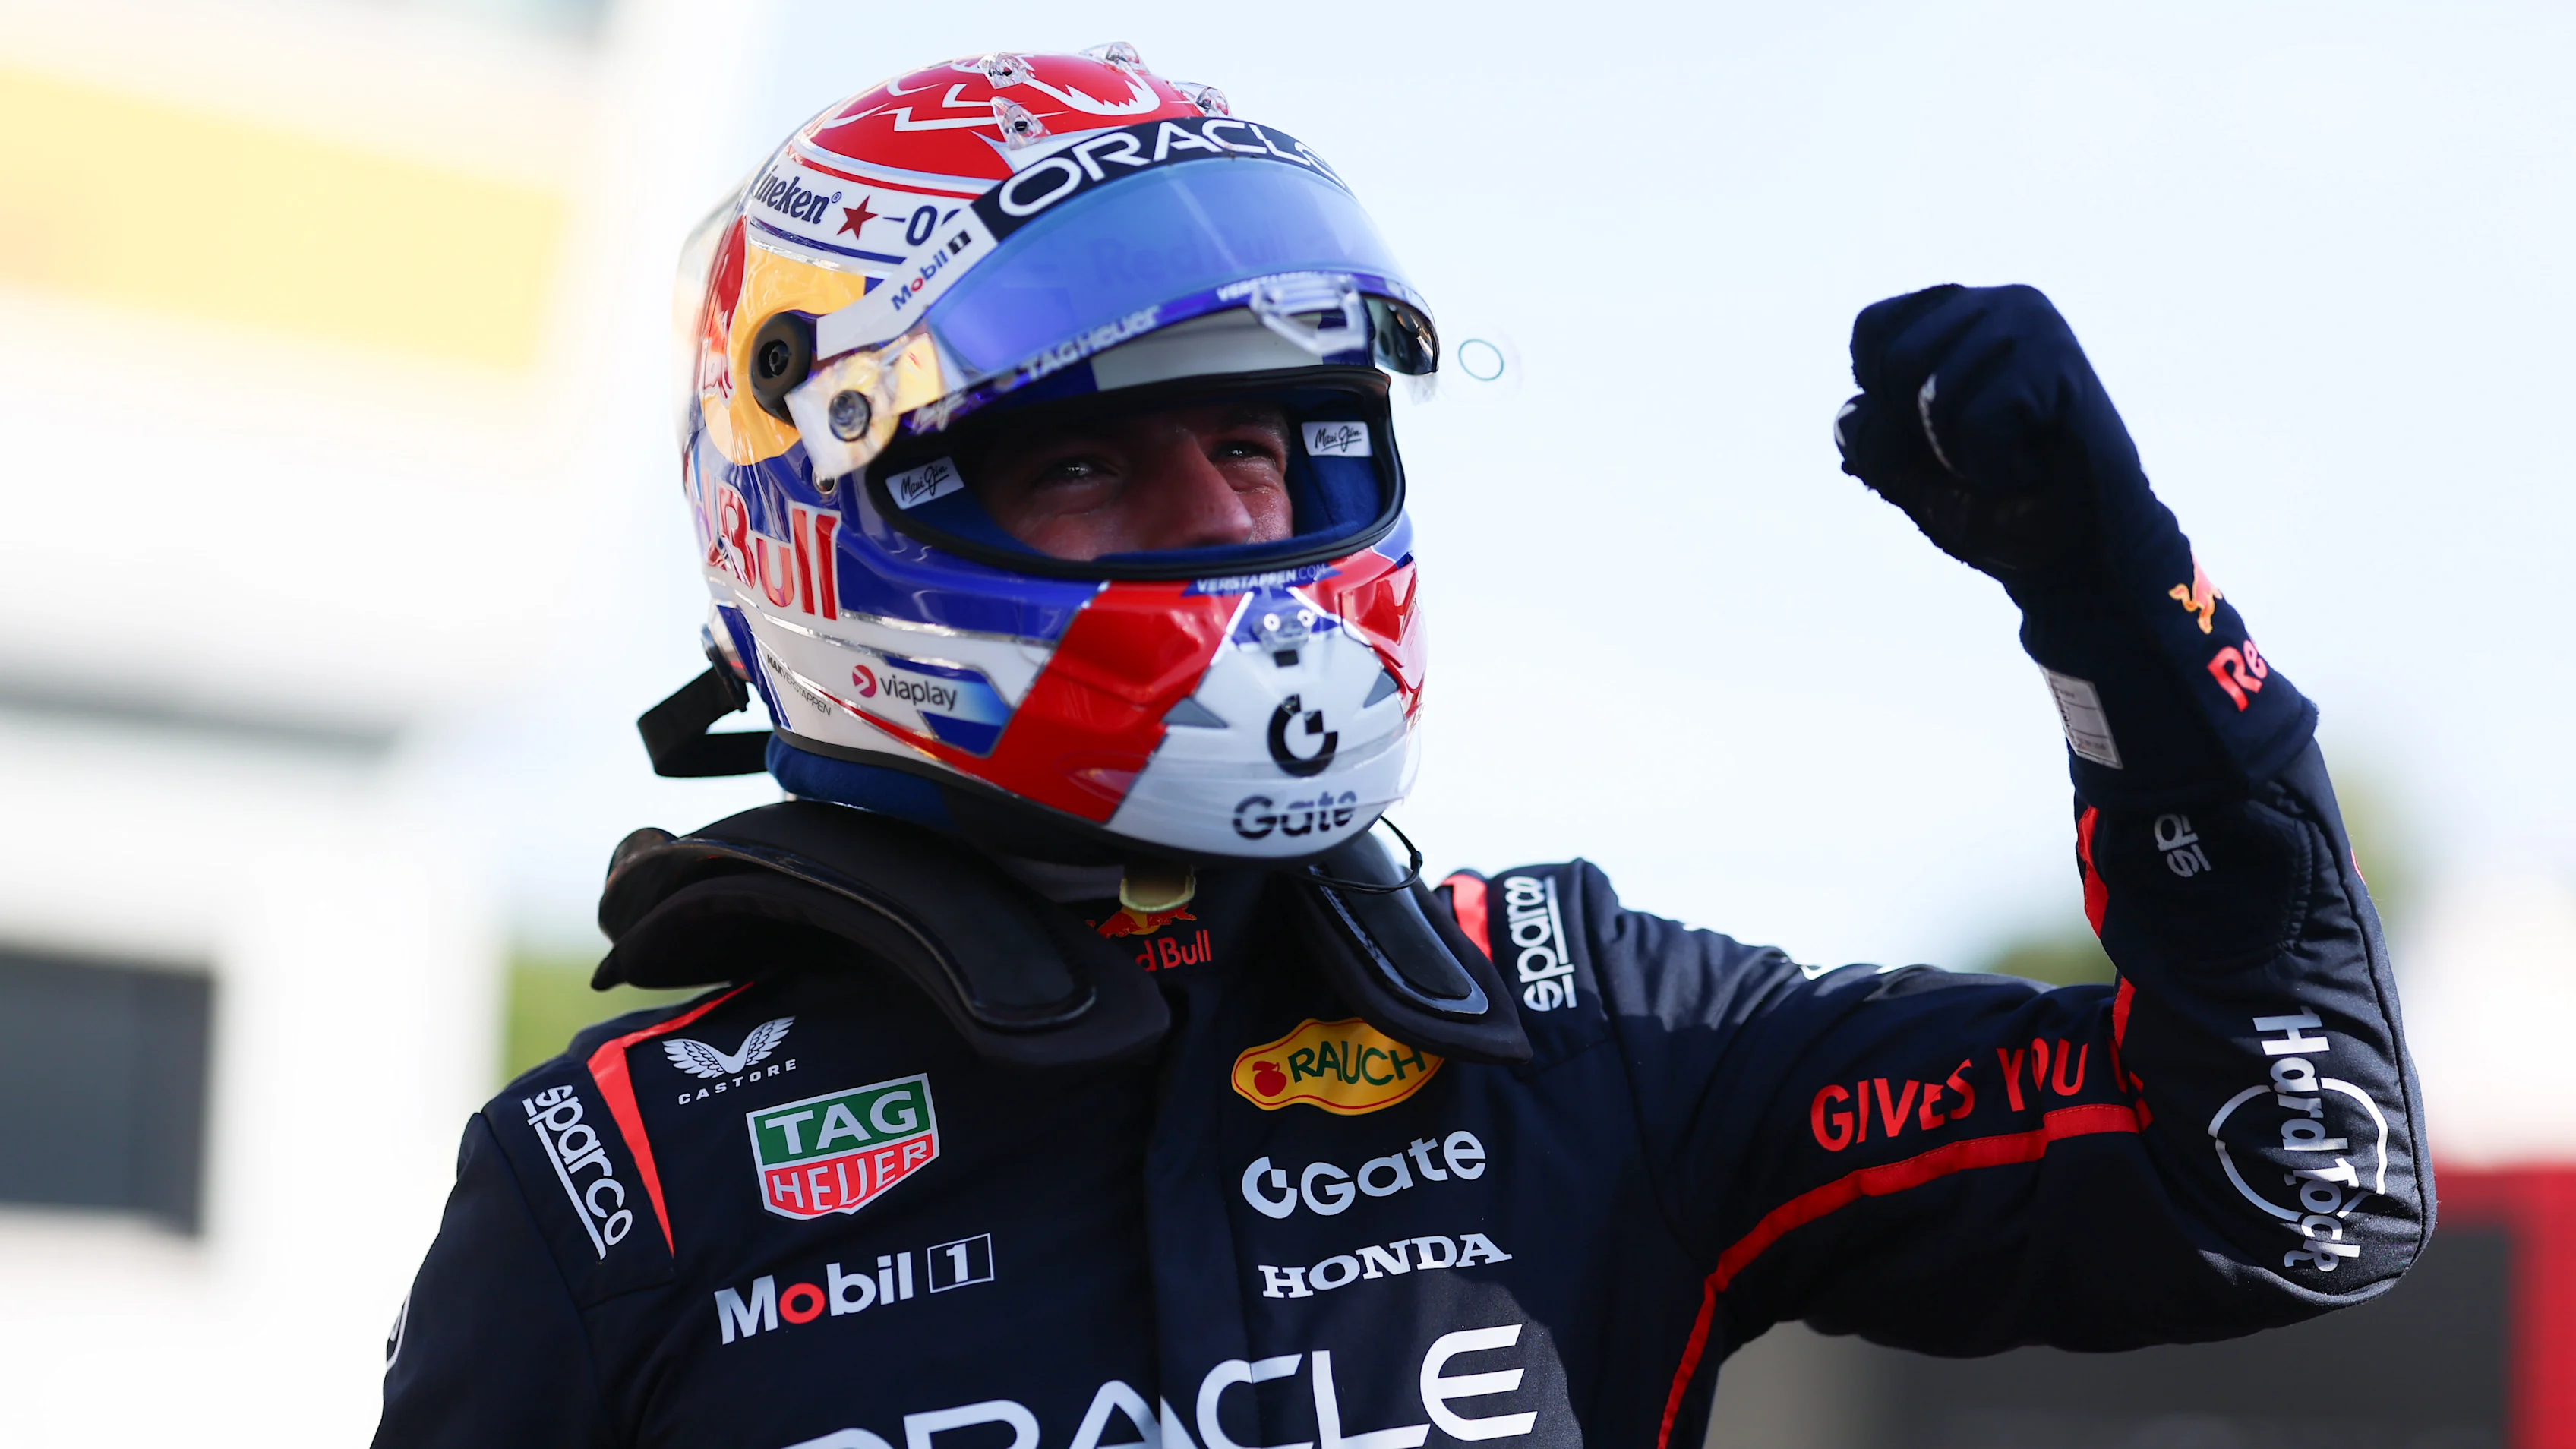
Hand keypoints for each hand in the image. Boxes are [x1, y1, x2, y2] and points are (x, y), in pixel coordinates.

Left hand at [1833, 284, 2139, 591]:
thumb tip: (1851, 412)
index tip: (1937, 432)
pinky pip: (1980, 422)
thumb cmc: (1994, 509)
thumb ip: (1870, 437)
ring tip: (2014, 457)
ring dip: (1962, 455)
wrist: (2077, 556)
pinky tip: (2035, 464)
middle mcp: (2000, 305)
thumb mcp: (1907, 473)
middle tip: (1981, 447)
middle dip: (1921, 432)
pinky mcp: (2060, 363)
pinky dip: (1994, 466)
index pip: (1872, 330)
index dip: (1884, 401)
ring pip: (1934, 395)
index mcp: (1958, 316)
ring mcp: (2034, 326)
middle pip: (1894, 361)